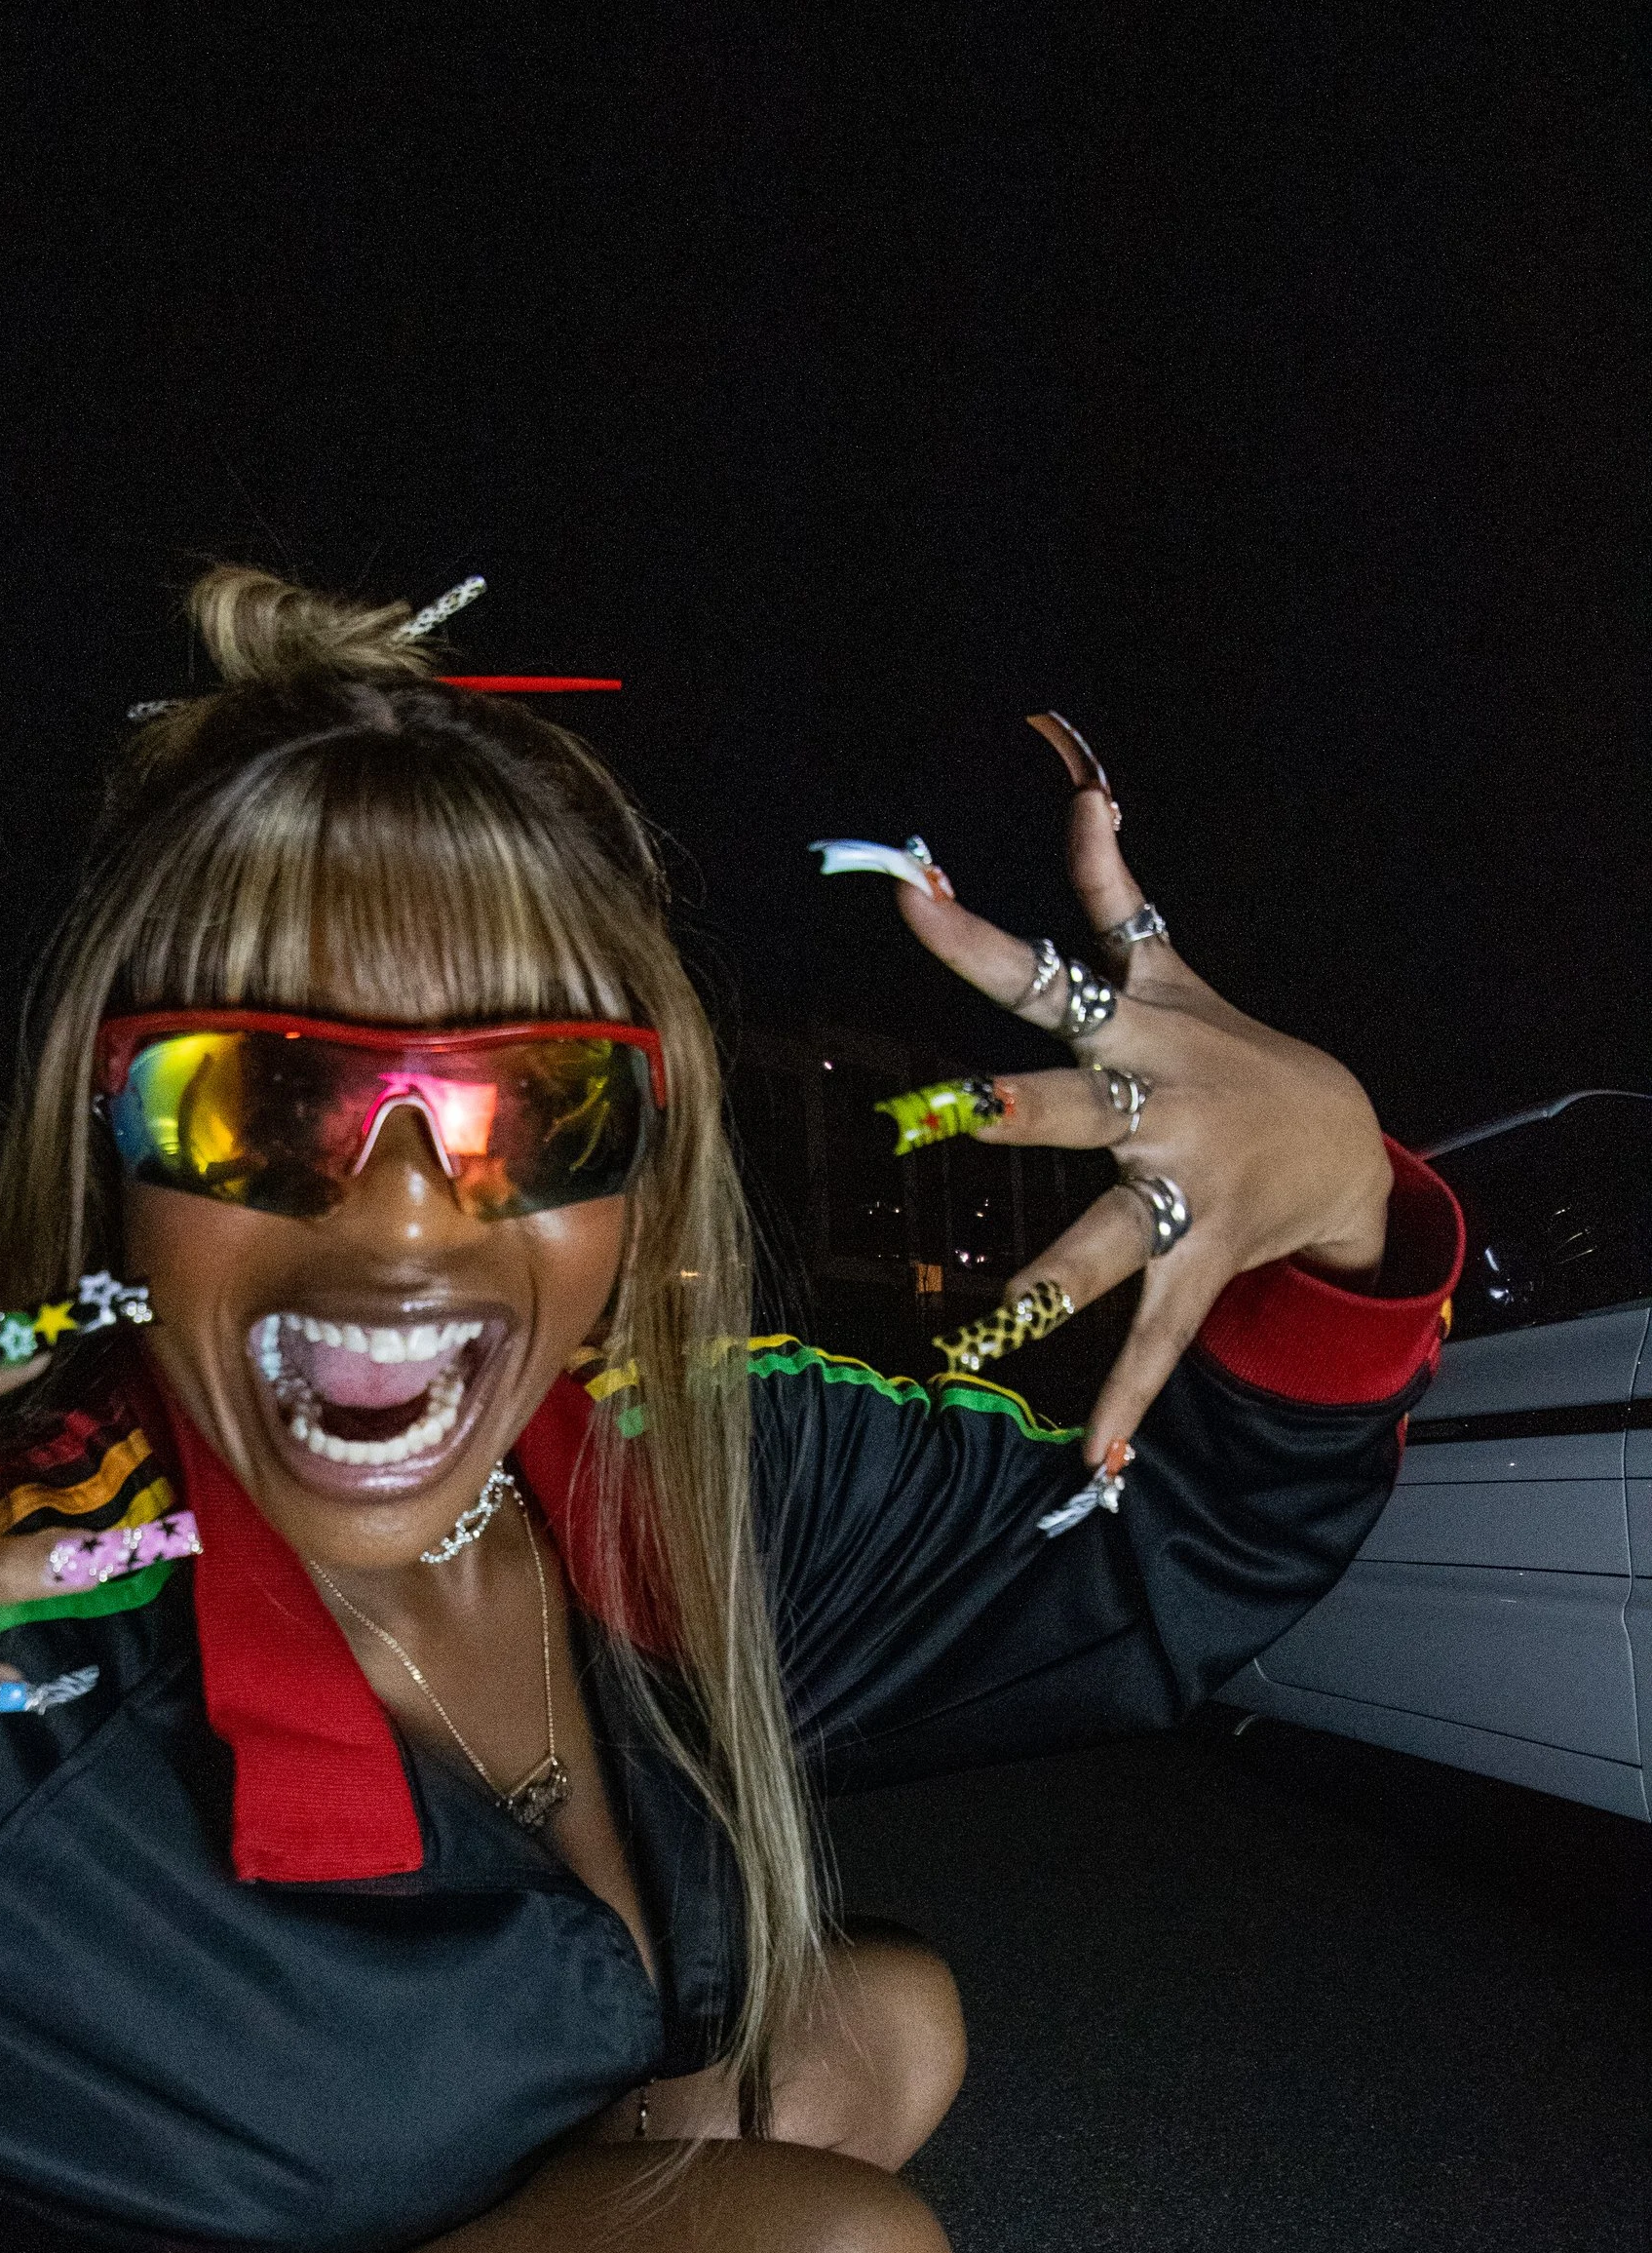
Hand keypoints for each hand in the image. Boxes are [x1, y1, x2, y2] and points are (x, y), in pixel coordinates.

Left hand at [895, 718, 1394, 1462]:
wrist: (1342, 1140)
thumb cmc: (1228, 1049)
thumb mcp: (1174, 966)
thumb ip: (1114, 890)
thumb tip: (1087, 789)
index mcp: (1135, 1032)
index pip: (1041, 971)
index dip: (972, 938)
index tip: (909, 898)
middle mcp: (1155, 1107)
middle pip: (1072, 1106)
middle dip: (1017, 1111)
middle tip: (955, 1110)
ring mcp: (1180, 1192)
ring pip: (1107, 1236)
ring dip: (1056, 1277)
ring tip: (1003, 1317)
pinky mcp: (1201, 1265)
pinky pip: (1154, 1340)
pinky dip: (1126, 1405)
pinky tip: (1097, 1463)